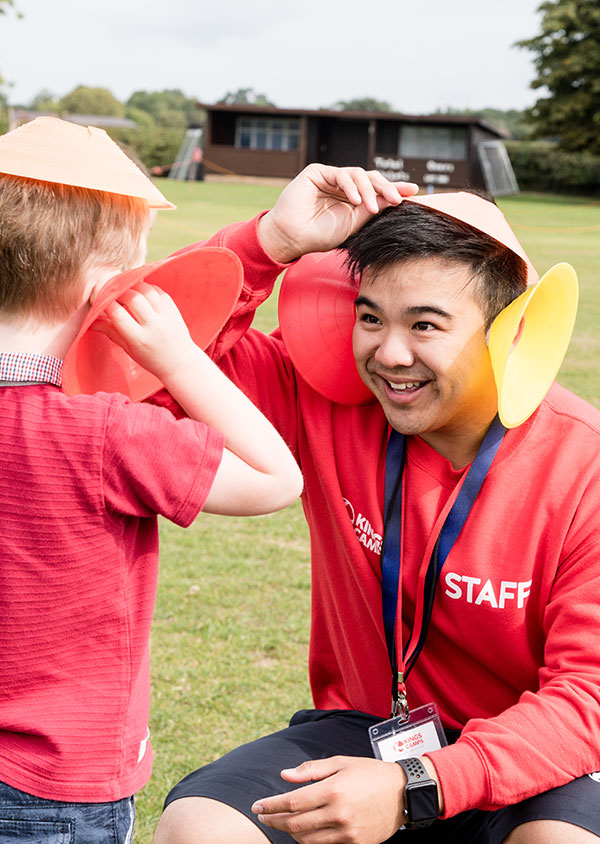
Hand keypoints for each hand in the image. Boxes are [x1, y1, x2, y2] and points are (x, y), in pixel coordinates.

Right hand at [91, 280, 197, 380]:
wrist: (179, 362)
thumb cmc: (150, 358)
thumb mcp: (128, 349)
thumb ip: (111, 331)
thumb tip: (91, 320)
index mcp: (139, 339)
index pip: (118, 314)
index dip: (106, 303)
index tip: (100, 299)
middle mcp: (153, 326)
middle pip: (132, 298)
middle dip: (119, 291)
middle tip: (112, 291)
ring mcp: (166, 316)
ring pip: (146, 290)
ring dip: (133, 285)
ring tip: (125, 288)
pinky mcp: (174, 309)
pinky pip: (158, 291)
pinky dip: (146, 287)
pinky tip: (140, 291)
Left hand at [251, 755, 405, 843]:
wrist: (403, 793)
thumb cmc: (370, 773)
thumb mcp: (341, 763)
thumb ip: (311, 770)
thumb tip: (285, 775)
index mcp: (333, 790)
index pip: (292, 802)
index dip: (271, 806)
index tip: (258, 806)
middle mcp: (338, 814)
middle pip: (295, 824)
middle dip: (275, 821)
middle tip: (263, 817)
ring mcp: (346, 833)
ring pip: (307, 840)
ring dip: (290, 833)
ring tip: (282, 823)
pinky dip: (310, 840)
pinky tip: (304, 831)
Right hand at [258, 164, 418, 262]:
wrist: (293, 238)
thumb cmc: (320, 234)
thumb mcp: (354, 222)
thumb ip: (373, 207)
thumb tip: (399, 196)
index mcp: (352, 198)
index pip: (376, 189)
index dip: (393, 189)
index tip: (413, 192)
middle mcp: (343, 186)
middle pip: (371, 178)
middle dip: (386, 187)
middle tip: (397, 199)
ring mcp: (330, 178)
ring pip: (359, 174)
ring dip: (369, 190)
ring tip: (372, 207)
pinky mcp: (317, 172)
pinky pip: (341, 174)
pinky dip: (351, 186)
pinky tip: (355, 200)